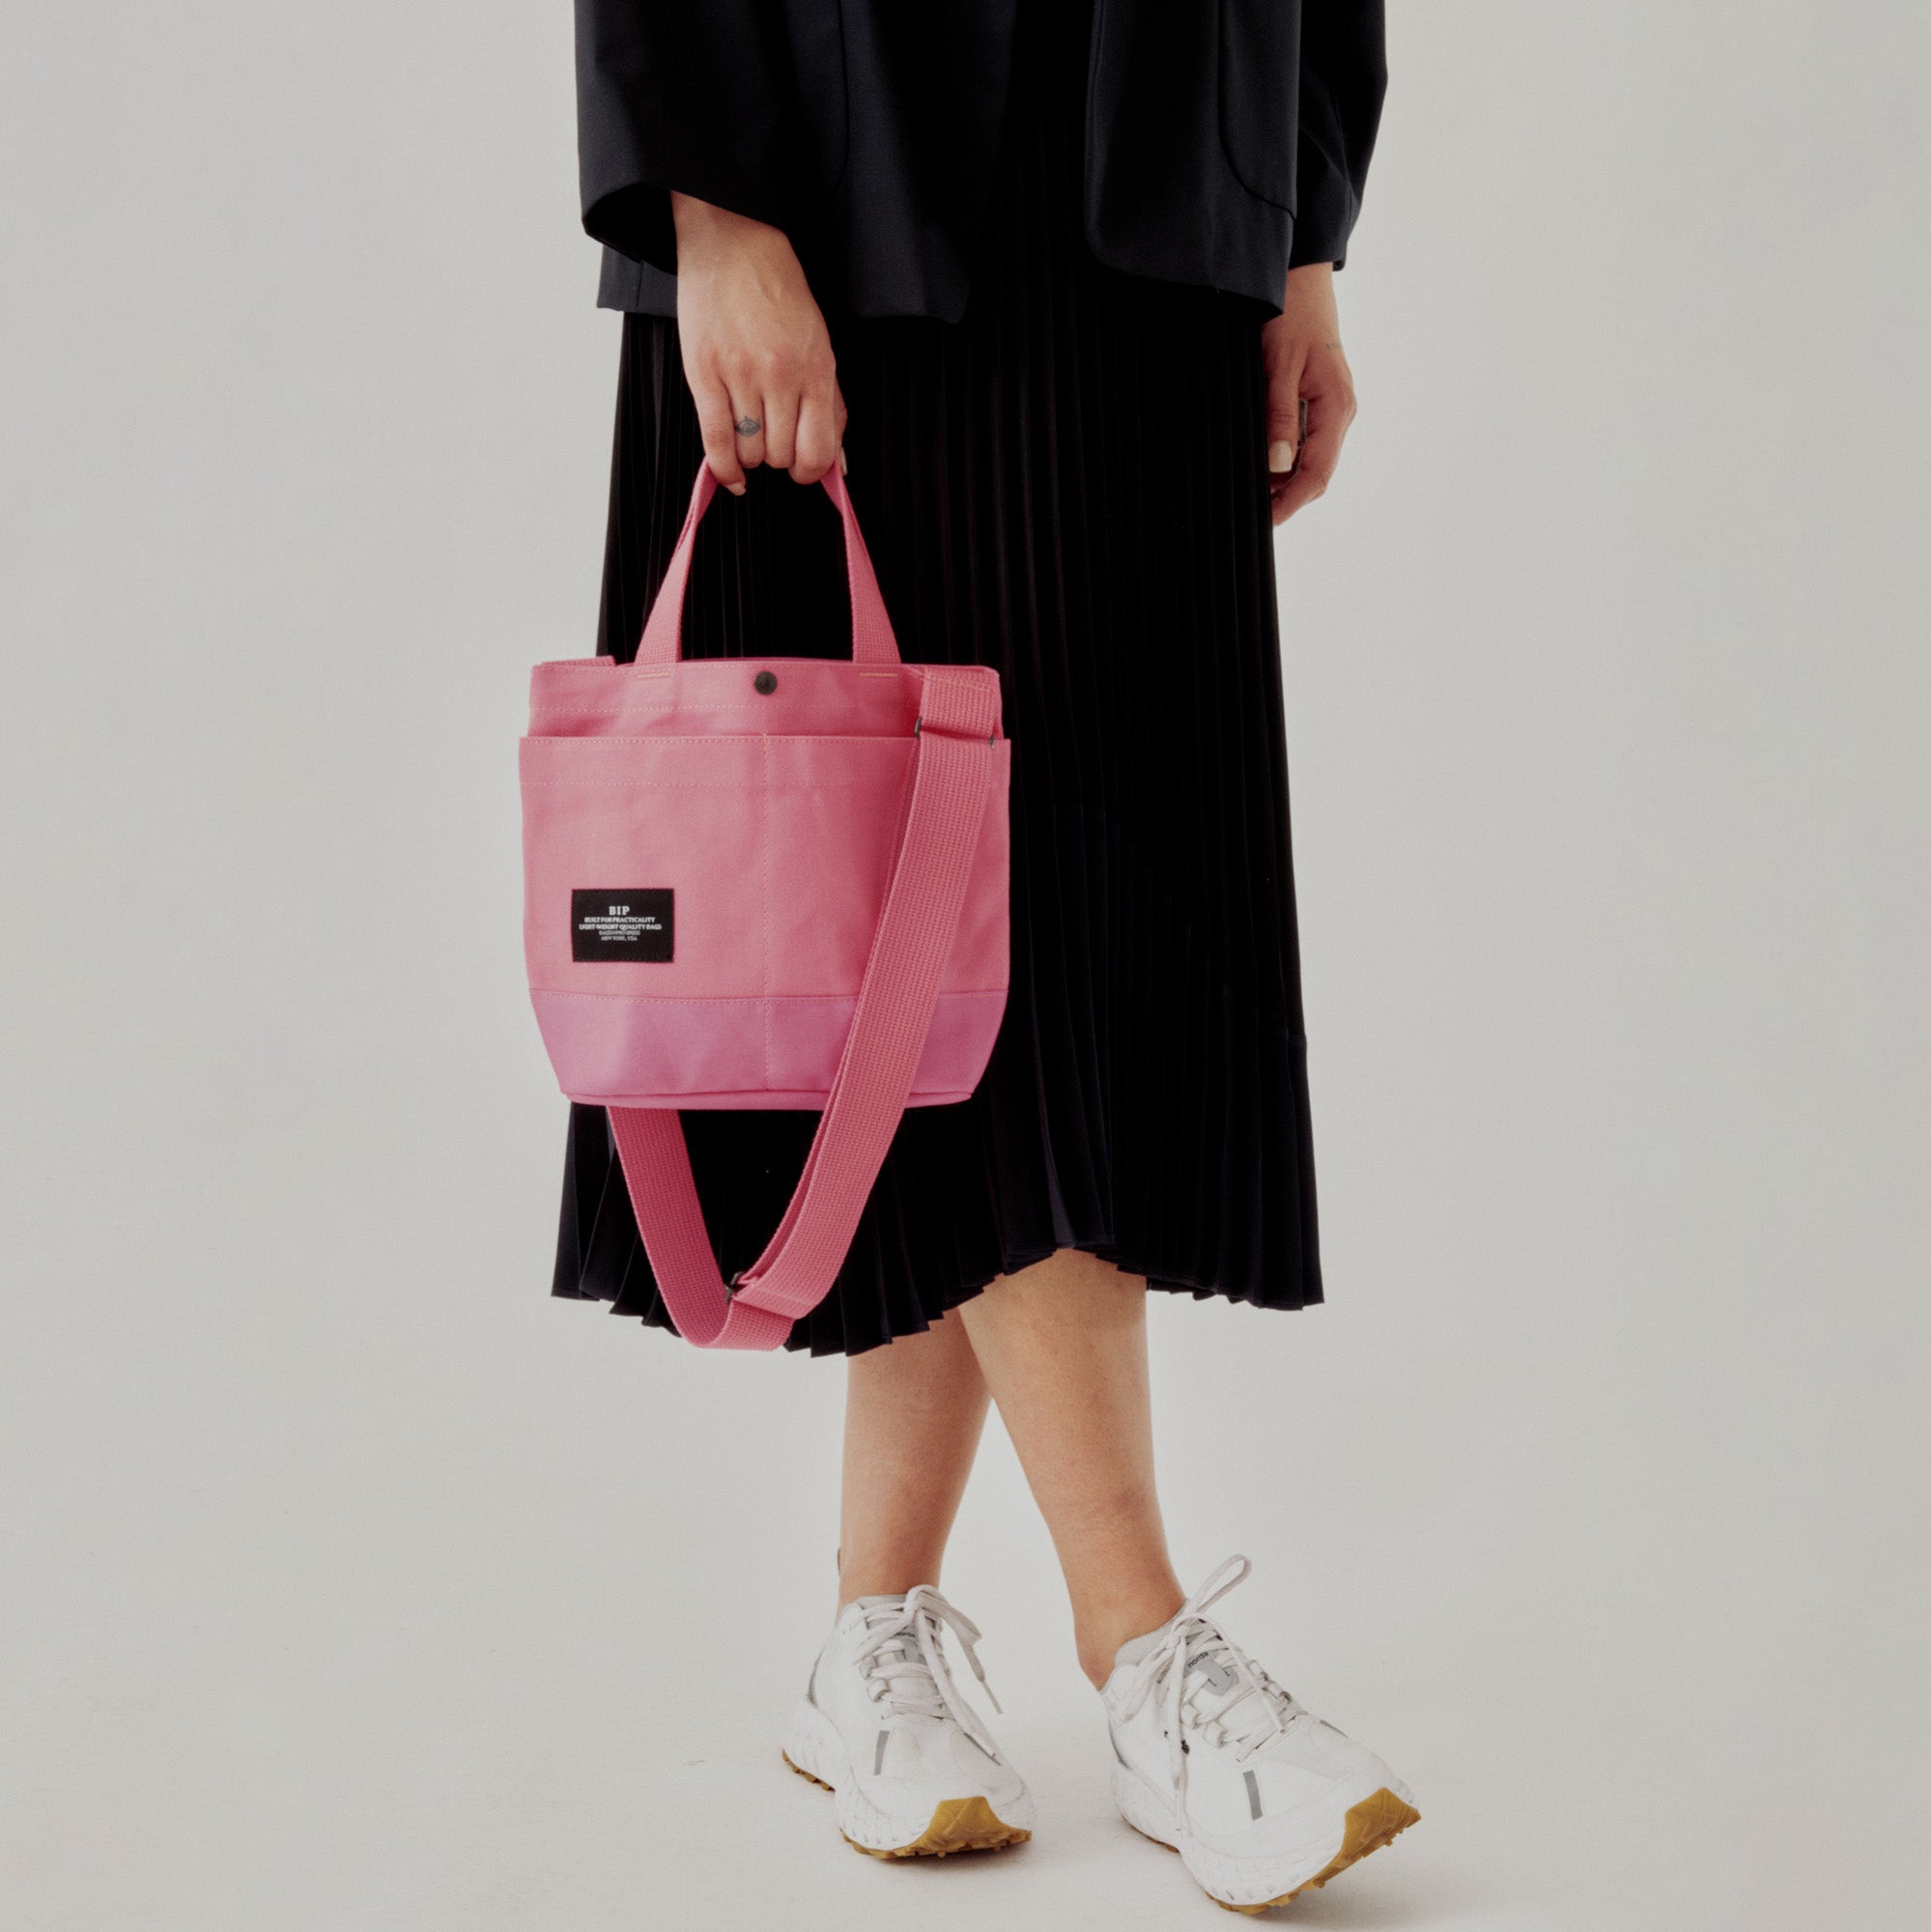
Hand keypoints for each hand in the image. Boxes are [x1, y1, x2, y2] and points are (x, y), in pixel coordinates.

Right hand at [670, 193, 845, 493]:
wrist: (733, 244)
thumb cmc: (778, 292)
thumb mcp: (819, 343)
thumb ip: (830, 403)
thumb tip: (836, 463)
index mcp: (816, 368)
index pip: (819, 449)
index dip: (811, 471)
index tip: (804, 470)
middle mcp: (780, 375)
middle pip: (782, 454)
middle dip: (780, 457)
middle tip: (774, 438)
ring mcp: (740, 376)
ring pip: (750, 451)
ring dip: (751, 454)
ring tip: (749, 433)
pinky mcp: (703, 374)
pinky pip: (714, 441)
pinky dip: (723, 468)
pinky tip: (731, 474)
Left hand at [1263, 264, 1356, 524]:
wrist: (1299, 280)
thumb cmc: (1291, 315)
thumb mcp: (1279, 366)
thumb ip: (1279, 418)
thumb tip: (1279, 465)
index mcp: (1337, 407)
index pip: (1319, 473)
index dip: (1292, 502)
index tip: (1266, 520)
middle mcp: (1339, 412)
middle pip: (1317, 473)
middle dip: (1287, 497)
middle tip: (1253, 512)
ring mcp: (1331, 408)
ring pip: (1310, 460)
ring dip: (1284, 479)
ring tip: (1251, 490)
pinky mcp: (1319, 401)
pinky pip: (1305, 441)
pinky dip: (1284, 458)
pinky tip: (1262, 462)